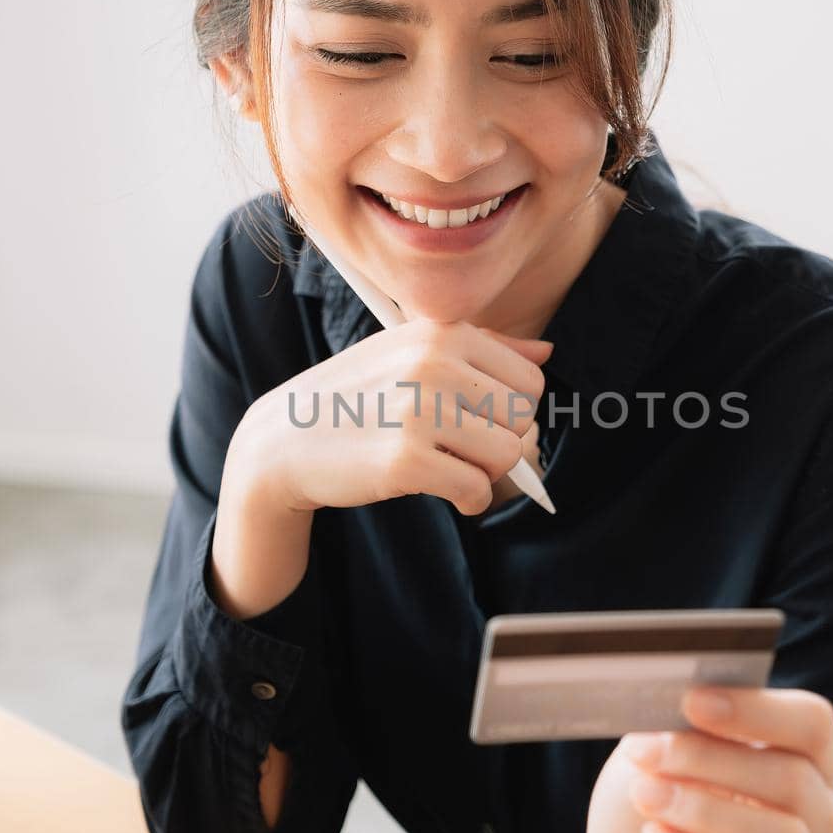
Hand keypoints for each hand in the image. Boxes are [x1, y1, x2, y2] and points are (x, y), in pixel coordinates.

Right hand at [230, 319, 552, 517]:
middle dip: (501, 442)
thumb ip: (484, 349)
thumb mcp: (411, 352)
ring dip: (486, 473)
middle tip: (461, 449)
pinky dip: (469, 500)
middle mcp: (433, 364)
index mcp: (442, 333)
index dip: (511, 411)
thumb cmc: (357, 395)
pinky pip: (476, 489)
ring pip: (507, 455)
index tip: (478, 421)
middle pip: (523, 418)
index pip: (529, 381)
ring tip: (452, 468)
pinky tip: (444, 492)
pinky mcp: (405, 461)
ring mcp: (418, 412)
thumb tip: (547, 353)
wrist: (285, 440)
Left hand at [585, 685, 832, 832]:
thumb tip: (682, 702)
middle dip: (710, 758)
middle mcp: (820, 819)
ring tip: (646, 795)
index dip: (757, 709)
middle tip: (644, 751)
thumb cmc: (653, 804)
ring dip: (704, 810)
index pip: (813, 724)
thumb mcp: (657, 754)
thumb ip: (677, 727)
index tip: (692, 699)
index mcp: (805, 760)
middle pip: (793, 778)